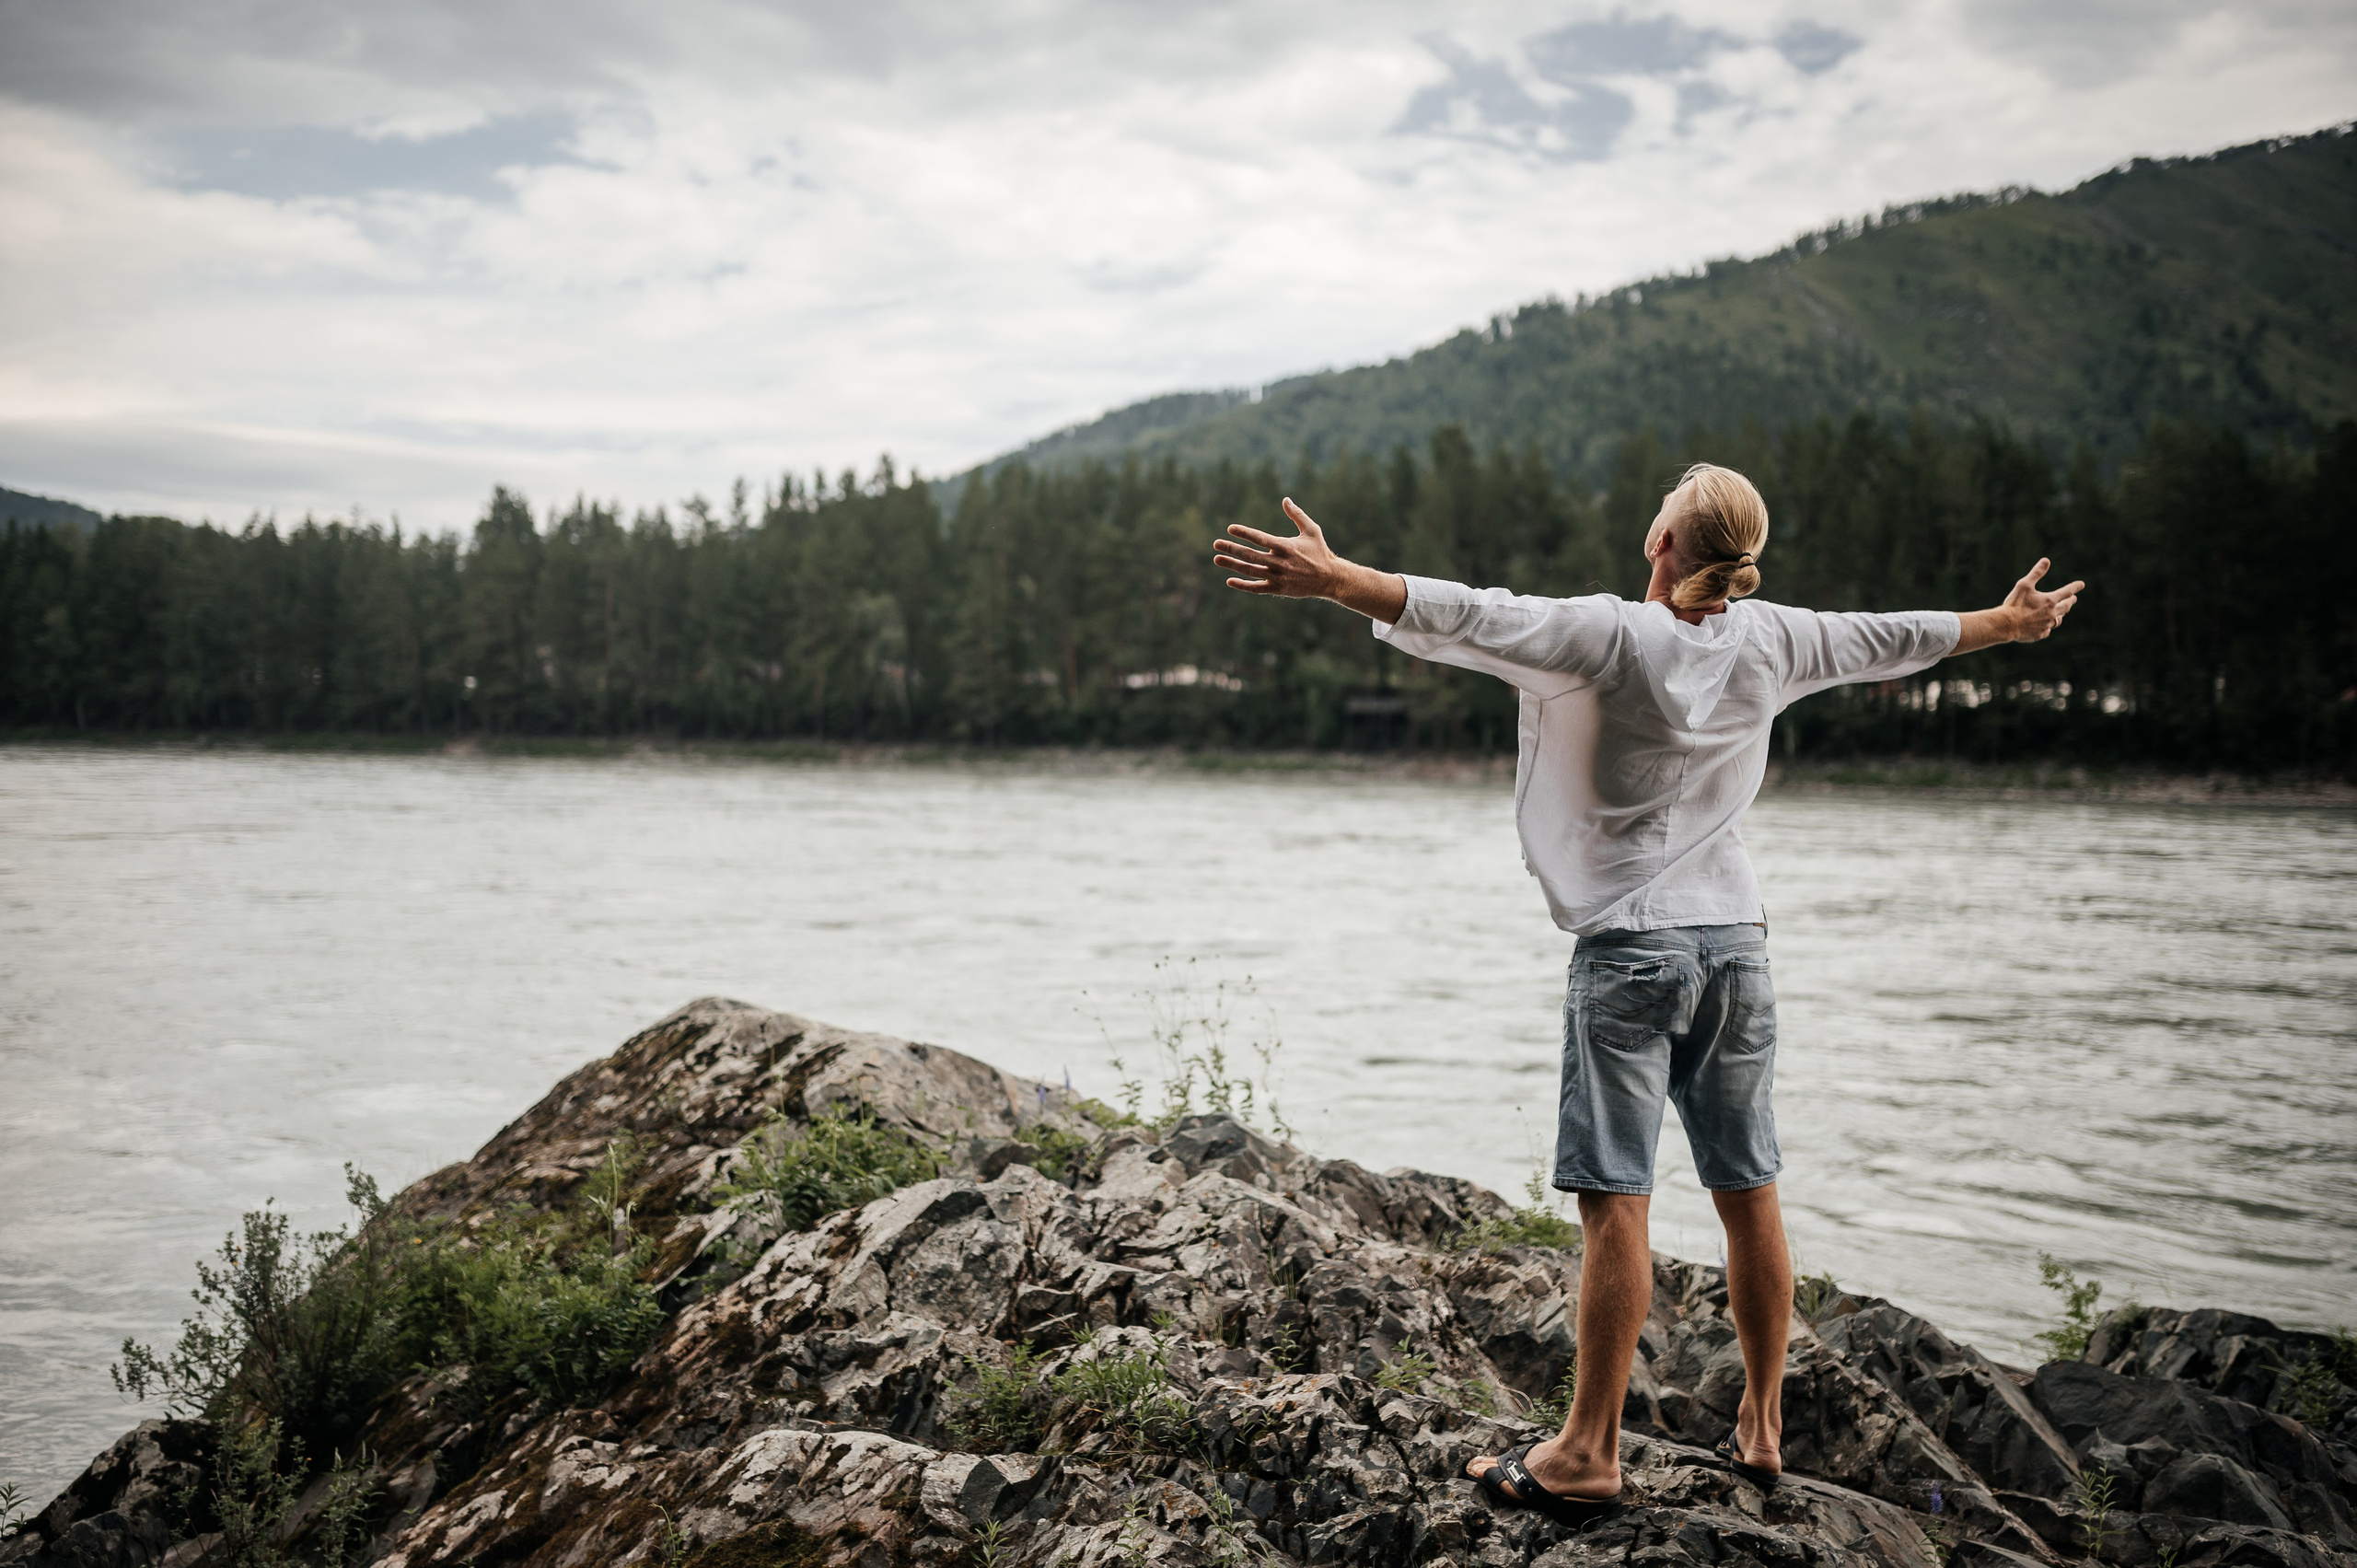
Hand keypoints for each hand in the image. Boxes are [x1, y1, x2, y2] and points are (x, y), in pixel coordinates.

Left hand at [1214, 499, 1342, 597]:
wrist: (1330, 579)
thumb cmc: (1320, 552)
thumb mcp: (1312, 530)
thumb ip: (1297, 515)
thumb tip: (1285, 499)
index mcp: (1286, 546)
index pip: (1261, 538)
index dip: (1245, 533)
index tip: (1230, 528)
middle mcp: (1280, 562)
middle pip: (1251, 555)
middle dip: (1232, 549)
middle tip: (1216, 544)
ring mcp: (1278, 577)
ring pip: (1250, 571)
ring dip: (1232, 565)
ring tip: (1217, 559)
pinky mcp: (1278, 589)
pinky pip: (1257, 588)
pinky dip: (1243, 586)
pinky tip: (1229, 581)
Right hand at [2001, 558, 2084, 641]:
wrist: (2005, 624)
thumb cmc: (2014, 603)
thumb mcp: (2024, 585)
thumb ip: (2036, 573)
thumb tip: (2046, 560)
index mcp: (2050, 600)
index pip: (2067, 591)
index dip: (2075, 587)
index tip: (2081, 584)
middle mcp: (2052, 613)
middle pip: (2066, 606)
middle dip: (2070, 601)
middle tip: (2073, 599)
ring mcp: (2046, 625)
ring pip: (2058, 620)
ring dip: (2060, 614)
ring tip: (2060, 613)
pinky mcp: (2040, 634)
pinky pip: (2047, 630)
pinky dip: (2047, 626)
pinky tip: (2045, 625)